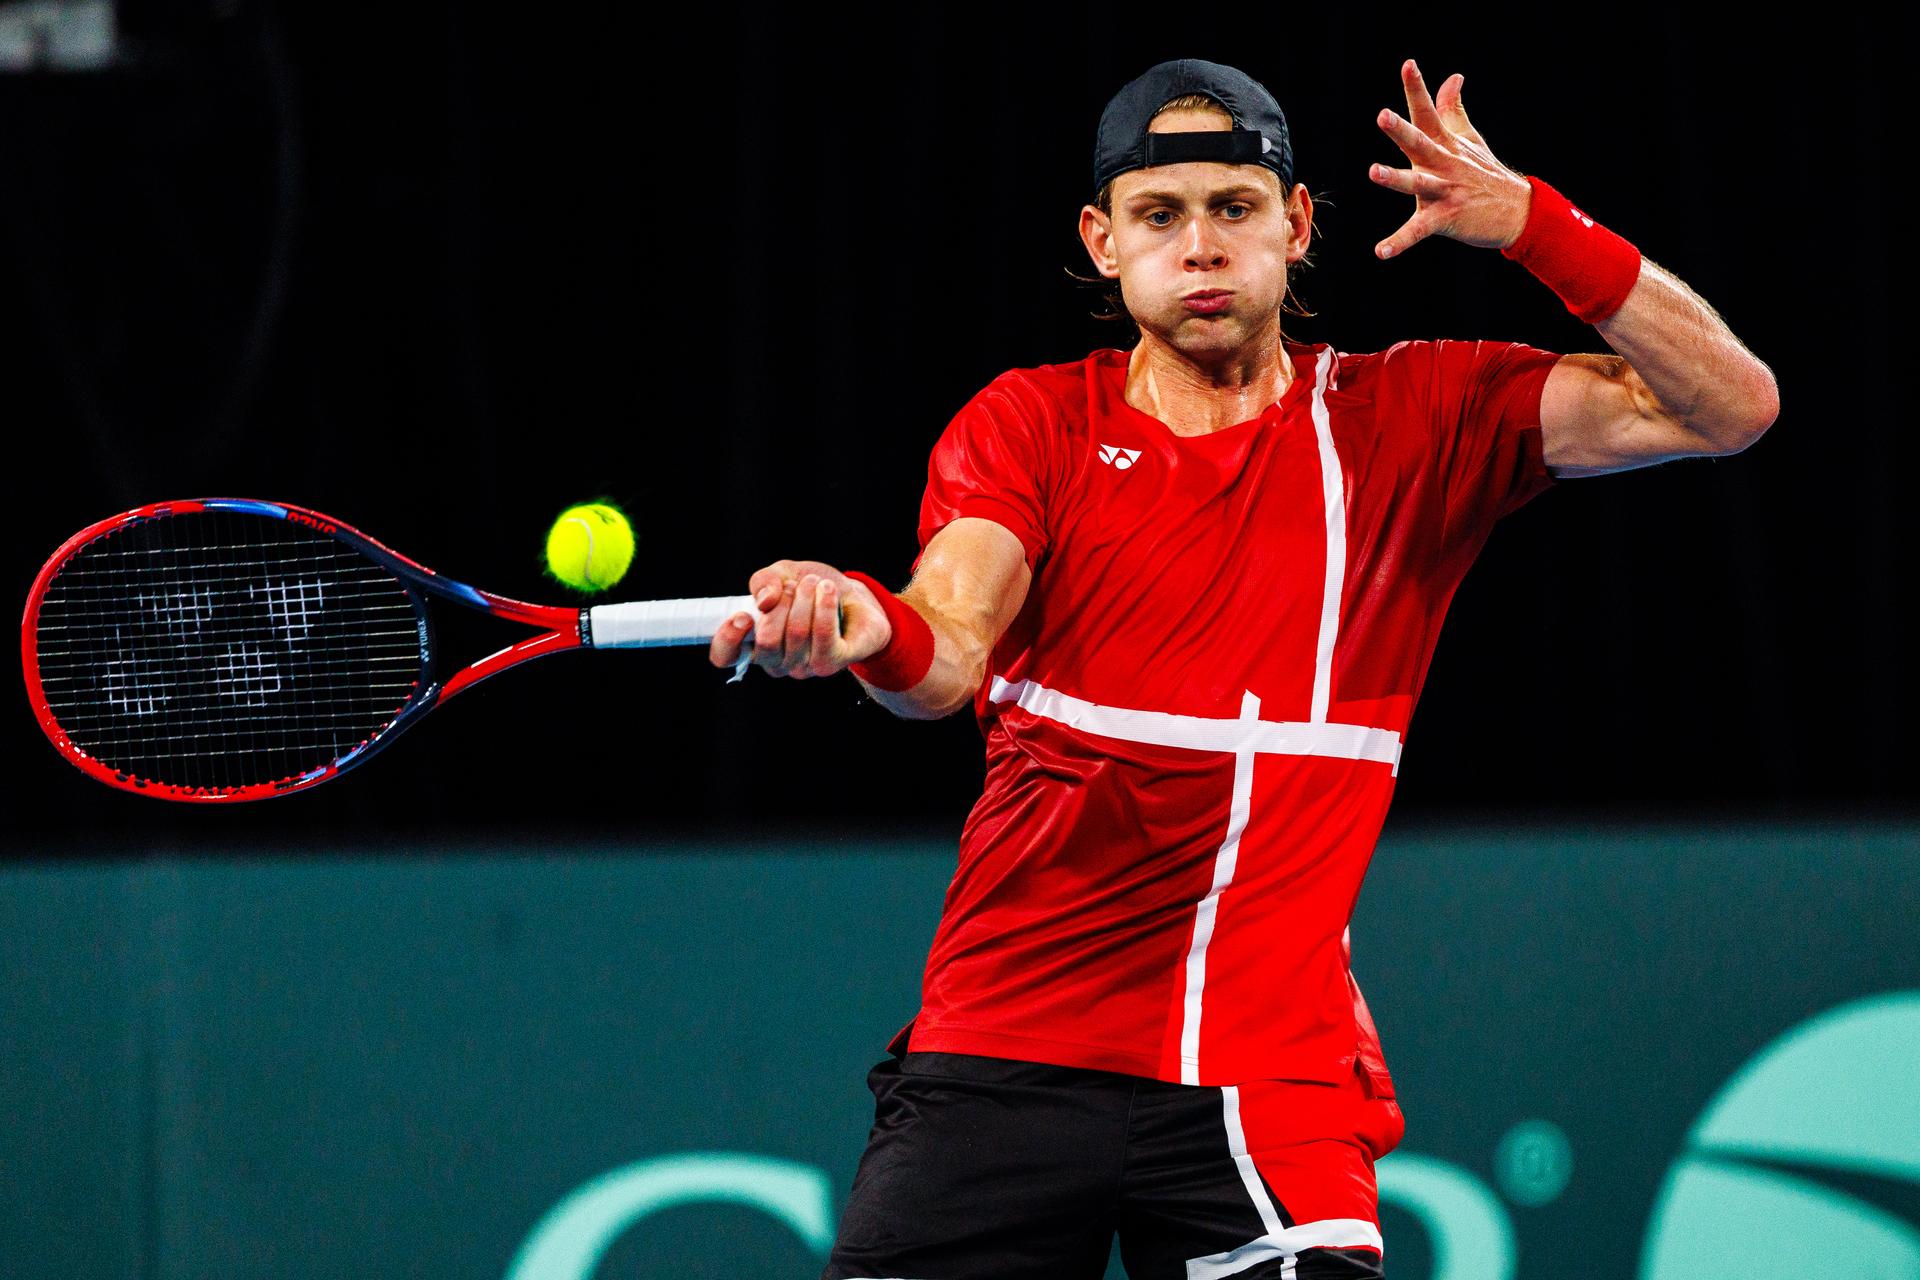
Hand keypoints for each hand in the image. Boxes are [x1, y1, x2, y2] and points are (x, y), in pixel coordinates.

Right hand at [707, 559, 893, 678]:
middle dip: (781, 604)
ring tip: (815, 584)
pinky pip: (823, 635)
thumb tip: (764, 601)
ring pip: (796, 634)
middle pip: (767, 641)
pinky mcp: (831, 663)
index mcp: (754, 644)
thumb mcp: (782, 574)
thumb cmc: (810, 590)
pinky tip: (827, 591)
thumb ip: (764, 581)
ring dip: (805, 599)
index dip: (727, 639)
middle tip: (794, 586)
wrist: (853, 597)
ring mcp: (803, 667)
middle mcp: (777, 663)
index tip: (742, 615)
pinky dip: (823, 606)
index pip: (726, 656)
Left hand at [1368, 58, 1531, 259]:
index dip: (1417, 88)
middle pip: (1419, 142)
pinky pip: (1418, 231)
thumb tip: (1452, 76)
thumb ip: (1452, 109)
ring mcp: (1445, 191)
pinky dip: (1399, 242)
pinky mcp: (1445, 218)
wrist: (1518, 211)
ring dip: (1395, 178)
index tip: (1408, 64)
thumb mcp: (1468, 139)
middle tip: (1383, 115)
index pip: (1428, 112)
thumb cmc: (1485, 172)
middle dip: (1401, 129)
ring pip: (1416, 182)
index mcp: (1445, 144)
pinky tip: (1380, 251)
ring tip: (1373, 172)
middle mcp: (1443, 164)